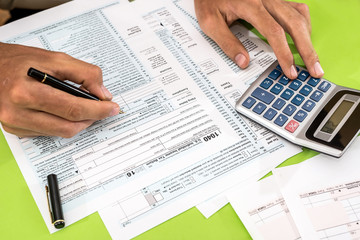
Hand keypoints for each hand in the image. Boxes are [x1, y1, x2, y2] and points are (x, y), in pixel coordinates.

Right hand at [0, 43, 119, 137]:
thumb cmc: (18, 61)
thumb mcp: (53, 58)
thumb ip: (83, 73)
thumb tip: (102, 93)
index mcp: (26, 91)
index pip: (72, 108)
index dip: (97, 110)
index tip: (112, 108)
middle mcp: (17, 112)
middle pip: (69, 125)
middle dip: (92, 118)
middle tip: (104, 109)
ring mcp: (14, 123)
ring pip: (61, 132)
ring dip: (79, 122)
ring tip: (87, 109)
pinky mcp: (15, 129)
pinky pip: (49, 133)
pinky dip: (62, 124)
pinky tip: (65, 112)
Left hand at [194, 0, 323, 78]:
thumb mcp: (210, 22)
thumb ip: (227, 42)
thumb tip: (243, 62)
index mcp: (251, 5)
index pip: (274, 32)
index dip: (285, 53)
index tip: (289, 70)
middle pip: (295, 24)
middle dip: (307, 49)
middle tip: (315, 69)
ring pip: (299, 15)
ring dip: (308, 38)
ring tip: (312, 57)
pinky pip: (296, 8)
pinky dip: (304, 23)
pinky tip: (304, 36)